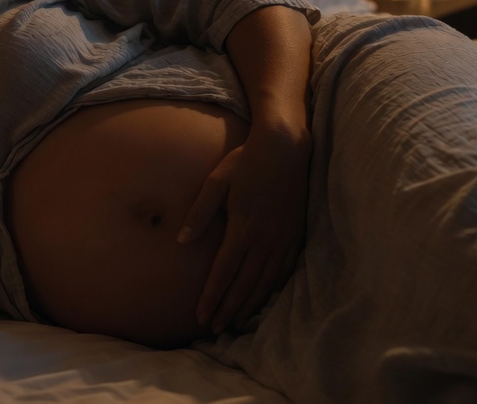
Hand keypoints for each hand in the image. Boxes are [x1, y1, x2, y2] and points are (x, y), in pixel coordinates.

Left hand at [179, 124, 310, 333]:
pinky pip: (284, 269)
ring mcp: (283, 238)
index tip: (201, 316)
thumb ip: (199, 213)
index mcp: (243, 228)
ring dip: (250, 304)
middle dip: (228, 308)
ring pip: (265, 281)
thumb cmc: (246, 162)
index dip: (212, 296)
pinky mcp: (295, 234)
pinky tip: (263, 296)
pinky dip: (272, 287)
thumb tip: (181, 240)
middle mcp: (264, 239)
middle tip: (215, 328)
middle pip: (245, 284)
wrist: (286, 147)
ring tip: (236, 320)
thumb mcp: (216, 182)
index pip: (224, 272)